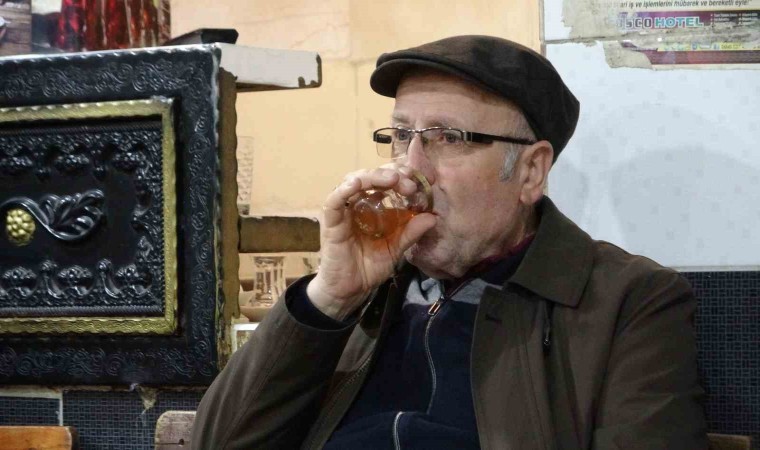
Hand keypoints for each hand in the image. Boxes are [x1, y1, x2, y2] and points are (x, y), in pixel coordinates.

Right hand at [307, 165, 436, 319]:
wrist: (351, 290)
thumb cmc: (369, 266)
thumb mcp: (396, 248)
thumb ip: (411, 232)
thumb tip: (432, 218)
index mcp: (374, 207)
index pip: (386, 181)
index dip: (402, 176)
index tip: (420, 181)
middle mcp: (358, 204)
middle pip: (372, 176)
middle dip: (391, 174)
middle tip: (409, 183)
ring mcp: (344, 211)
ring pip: (353, 181)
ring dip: (372, 176)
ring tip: (391, 179)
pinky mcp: (331, 222)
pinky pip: (334, 201)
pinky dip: (344, 190)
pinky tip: (356, 184)